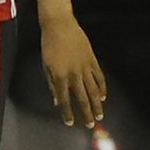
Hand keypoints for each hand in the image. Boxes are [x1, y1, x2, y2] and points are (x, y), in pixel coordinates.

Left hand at [40, 14, 106, 128]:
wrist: (60, 25)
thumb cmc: (49, 45)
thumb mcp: (46, 65)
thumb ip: (52, 84)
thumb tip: (56, 100)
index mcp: (60, 76)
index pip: (64, 99)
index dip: (67, 112)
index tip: (70, 122)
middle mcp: (74, 74)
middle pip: (81, 98)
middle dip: (86, 113)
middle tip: (89, 125)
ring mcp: (85, 67)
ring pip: (93, 90)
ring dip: (97, 104)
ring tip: (100, 115)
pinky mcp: (92, 59)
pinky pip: (99, 76)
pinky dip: (102, 87)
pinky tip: (103, 96)